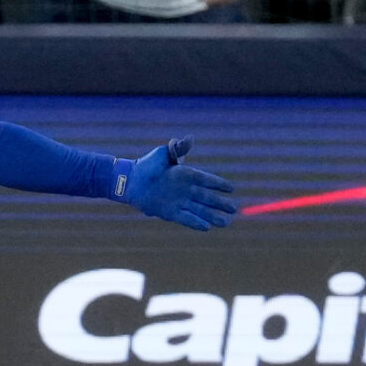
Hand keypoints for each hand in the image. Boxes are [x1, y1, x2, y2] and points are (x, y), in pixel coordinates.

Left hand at [120, 138, 236, 231]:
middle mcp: (185, 190)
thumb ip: (178, 149)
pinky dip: (196, 223)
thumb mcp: (163, 154)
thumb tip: (190, 138)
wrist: (131, 180)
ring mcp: (179, 202)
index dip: (219, 184)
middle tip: (234, 209)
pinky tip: (207, 228)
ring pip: (200, 211)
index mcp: (186, 175)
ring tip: (226, 223)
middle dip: (221, 204)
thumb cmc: (147, 165)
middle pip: (207, 198)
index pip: (207, 180)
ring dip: (213, 216)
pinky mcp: (170, 212)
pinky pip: (186, 219)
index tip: (231, 188)